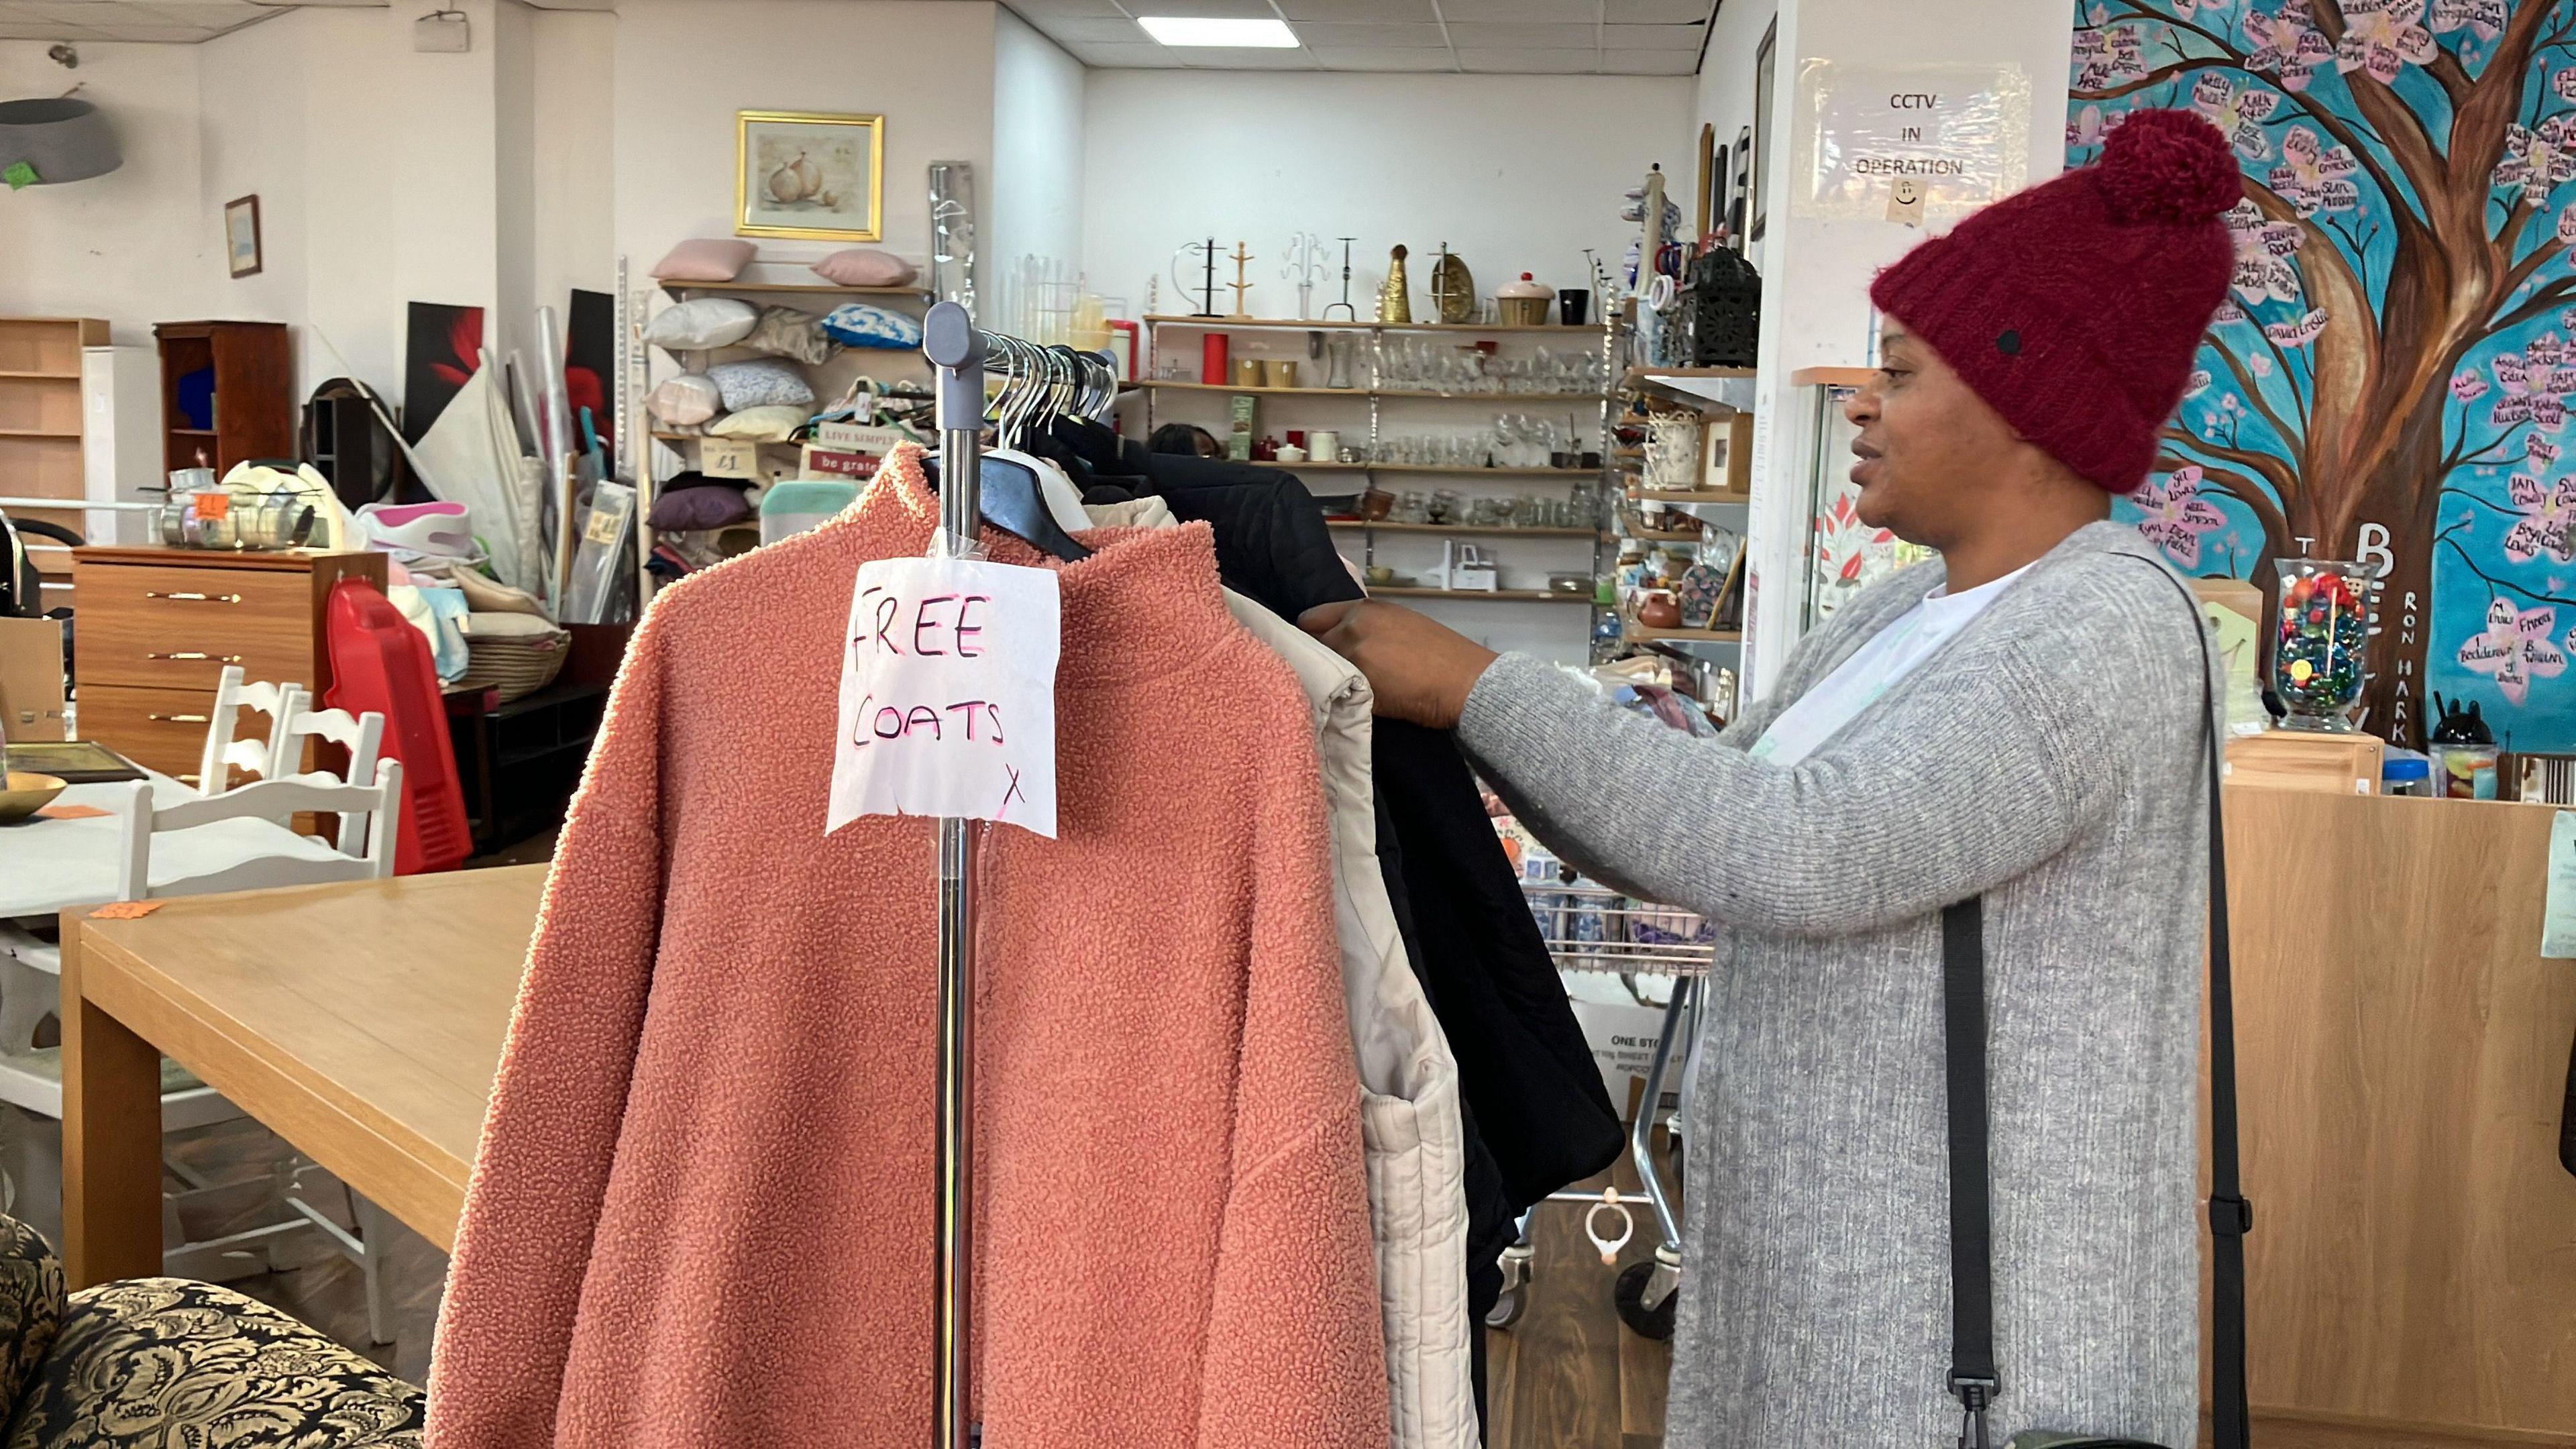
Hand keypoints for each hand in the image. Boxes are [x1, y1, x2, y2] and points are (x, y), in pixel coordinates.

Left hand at [1298, 600, 1498, 729]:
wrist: (1466, 683)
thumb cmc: (1443, 655)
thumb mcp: (1402, 624)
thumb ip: (1369, 626)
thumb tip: (1345, 638)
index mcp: (1365, 609)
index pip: (1312, 617)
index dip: (1313, 635)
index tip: (1318, 648)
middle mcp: (1352, 627)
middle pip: (1309, 644)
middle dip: (1316, 657)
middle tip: (1330, 673)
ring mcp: (1352, 657)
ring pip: (1319, 670)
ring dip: (1326, 679)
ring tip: (1343, 690)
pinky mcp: (1357, 687)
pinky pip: (1333, 693)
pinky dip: (1337, 699)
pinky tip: (1350, 704)